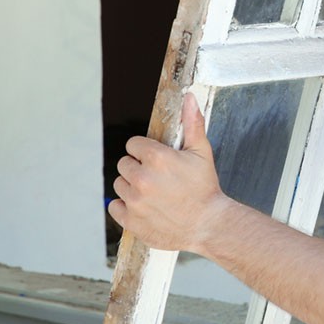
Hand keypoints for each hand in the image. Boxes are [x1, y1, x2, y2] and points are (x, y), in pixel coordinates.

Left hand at [108, 92, 226, 254]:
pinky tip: (143, 207)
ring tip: (152, 194)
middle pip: (124, 164)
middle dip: (138, 168)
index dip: (145, 152)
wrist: (209, 225)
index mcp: (157, 158)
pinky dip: (125, 207)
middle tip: (157, 179)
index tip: (156, 161)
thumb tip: (189, 98)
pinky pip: (114, 206)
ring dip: (131, 187)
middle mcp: (142, 178)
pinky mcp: (131, 220)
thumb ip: (192, 123)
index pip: (133, 145)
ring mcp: (135, 200)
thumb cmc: (205, 189)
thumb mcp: (202, 152)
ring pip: (119, 185)